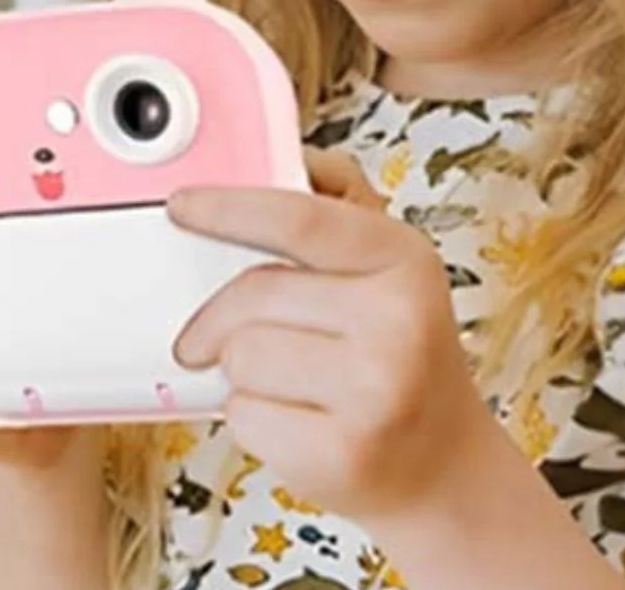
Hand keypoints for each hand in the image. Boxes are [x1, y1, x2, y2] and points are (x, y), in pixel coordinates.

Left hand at [168, 149, 488, 522]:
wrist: (442, 463)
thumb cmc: (400, 355)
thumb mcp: (387, 267)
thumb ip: (336, 204)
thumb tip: (285, 160)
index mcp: (403, 258)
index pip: (298, 218)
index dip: (228, 207)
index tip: (182, 205)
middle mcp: (398, 320)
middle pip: (251, 295)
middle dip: (220, 318)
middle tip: (214, 336)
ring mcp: (375, 391)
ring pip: (240, 355)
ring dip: (242, 371)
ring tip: (290, 382)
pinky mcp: (342, 454)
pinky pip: (243, 414)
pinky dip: (251, 418)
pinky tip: (296, 420)